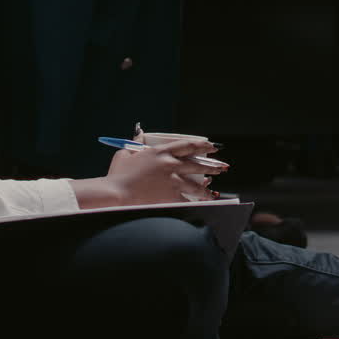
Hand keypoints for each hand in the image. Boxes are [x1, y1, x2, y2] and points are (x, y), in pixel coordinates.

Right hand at [105, 139, 224, 204]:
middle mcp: (170, 164)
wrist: (117, 193)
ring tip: (213, 191)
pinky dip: (195, 202)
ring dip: (206, 188)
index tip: (212, 146)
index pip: (188, 145)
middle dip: (212, 166)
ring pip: (196, 184)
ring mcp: (172, 181)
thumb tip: (139, 133)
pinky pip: (188, 199)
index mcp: (161, 151)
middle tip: (222, 167)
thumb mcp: (126, 153)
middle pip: (197, 164)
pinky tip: (201, 204)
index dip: (202, 145)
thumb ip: (136, 144)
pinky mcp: (170, 196)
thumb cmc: (118, 174)